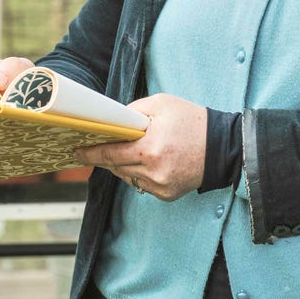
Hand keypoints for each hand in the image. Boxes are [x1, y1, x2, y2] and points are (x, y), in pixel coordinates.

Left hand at [75, 93, 206, 200]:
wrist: (222, 147)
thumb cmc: (193, 121)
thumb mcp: (162, 104)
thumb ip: (133, 110)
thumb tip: (113, 121)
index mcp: (150, 147)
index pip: (110, 153)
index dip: (90, 153)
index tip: (77, 151)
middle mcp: (153, 170)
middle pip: (116, 167)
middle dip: (105, 157)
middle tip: (95, 148)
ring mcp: (160, 186)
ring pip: (128, 177)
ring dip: (124, 165)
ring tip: (131, 150)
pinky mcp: (167, 195)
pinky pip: (143, 184)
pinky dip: (140, 173)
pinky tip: (150, 161)